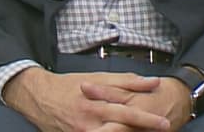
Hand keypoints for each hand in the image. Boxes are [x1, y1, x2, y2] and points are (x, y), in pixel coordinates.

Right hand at [2, 67, 170, 131]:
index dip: (146, 118)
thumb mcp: (98, 77)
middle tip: (163, 128)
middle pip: (120, 127)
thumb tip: (153, 81)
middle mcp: (90, 119)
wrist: (39, 96)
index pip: (126, 111)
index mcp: (96, 102)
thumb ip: (126, 81)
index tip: (164, 121)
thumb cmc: (71, 86)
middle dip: (141, 129)